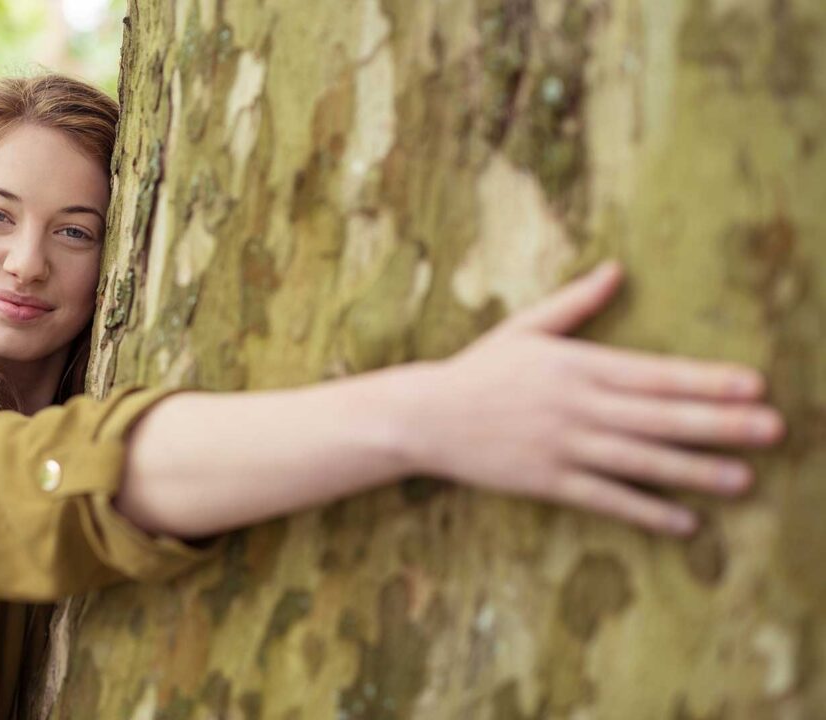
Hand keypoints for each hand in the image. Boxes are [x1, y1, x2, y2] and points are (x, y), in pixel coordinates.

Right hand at [411, 260, 784, 535]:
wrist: (425, 416)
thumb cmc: (478, 369)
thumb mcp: (525, 328)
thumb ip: (576, 304)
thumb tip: (617, 269)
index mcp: (576, 365)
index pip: (654, 373)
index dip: (705, 379)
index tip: (753, 384)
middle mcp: (576, 406)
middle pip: (659, 416)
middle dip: (720, 423)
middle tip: (773, 429)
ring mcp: (562, 446)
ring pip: (640, 460)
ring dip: (695, 470)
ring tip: (743, 479)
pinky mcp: (547, 481)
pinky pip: (606, 498)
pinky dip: (646, 511)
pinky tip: (684, 522)